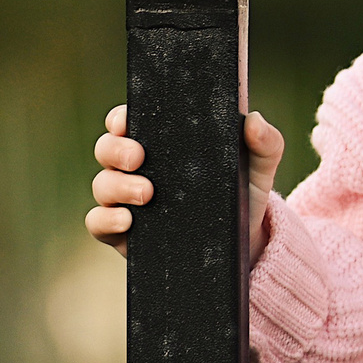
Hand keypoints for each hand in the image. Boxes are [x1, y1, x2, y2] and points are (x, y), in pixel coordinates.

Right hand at [88, 105, 281, 258]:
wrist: (242, 245)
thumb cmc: (243, 194)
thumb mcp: (258, 167)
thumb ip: (265, 141)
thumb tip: (253, 119)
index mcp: (162, 143)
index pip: (129, 121)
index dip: (120, 117)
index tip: (127, 120)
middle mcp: (137, 168)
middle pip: (107, 149)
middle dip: (116, 149)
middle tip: (139, 157)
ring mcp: (127, 201)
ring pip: (102, 184)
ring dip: (117, 185)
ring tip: (147, 194)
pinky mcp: (124, 233)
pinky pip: (97, 222)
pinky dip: (106, 219)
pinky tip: (128, 221)